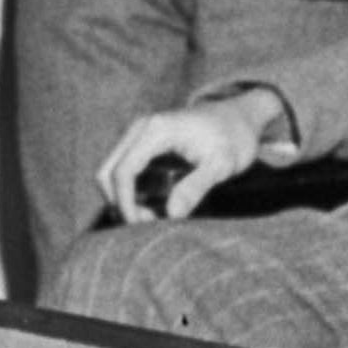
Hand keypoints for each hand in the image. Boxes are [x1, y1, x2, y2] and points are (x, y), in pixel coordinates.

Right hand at [96, 86, 290, 222]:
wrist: (239, 118)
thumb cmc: (233, 139)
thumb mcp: (222, 165)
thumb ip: (196, 187)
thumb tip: (171, 215)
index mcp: (155, 130)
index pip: (123, 171)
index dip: (126, 204)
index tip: (142, 229)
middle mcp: (140, 130)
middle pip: (108, 173)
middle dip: (122, 204)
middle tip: (151, 225)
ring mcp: (140, 137)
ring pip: (114, 175)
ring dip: (128, 201)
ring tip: (160, 218)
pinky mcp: (145, 148)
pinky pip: (128, 175)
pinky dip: (137, 196)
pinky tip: (163, 207)